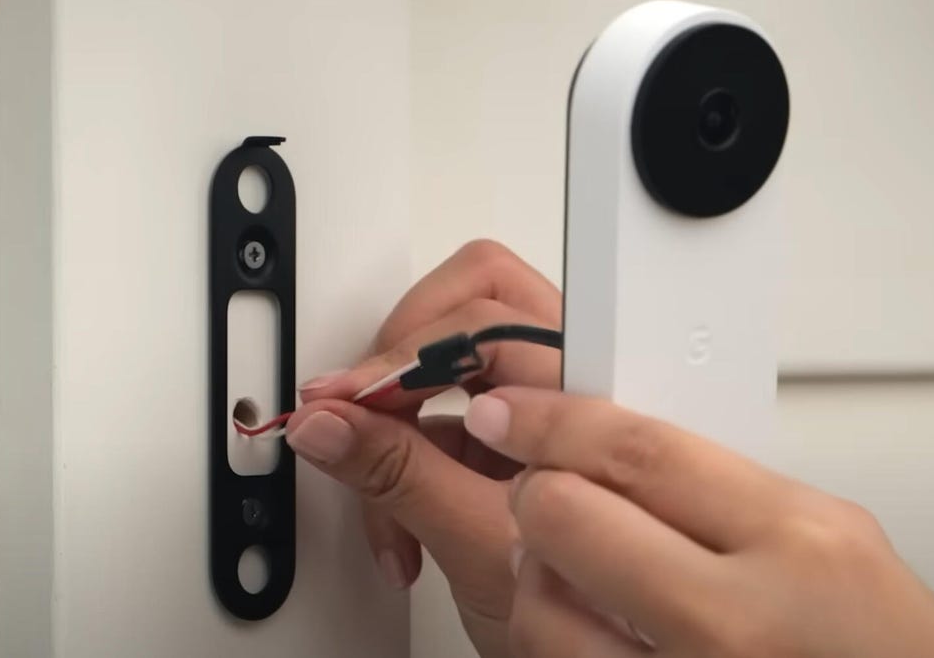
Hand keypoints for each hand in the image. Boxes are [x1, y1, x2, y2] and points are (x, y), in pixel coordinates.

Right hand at [286, 240, 560, 656]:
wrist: (602, 651)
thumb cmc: (592, 608)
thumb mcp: (480, 545)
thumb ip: (402, 477)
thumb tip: (331, 422)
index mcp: (585, 393)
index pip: (487, 320)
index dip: (411, 351)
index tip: (351, 397)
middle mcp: (570, 382)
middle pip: (470, 310)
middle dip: (402, 365)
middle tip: (355, 411)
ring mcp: (540, 407)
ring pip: (454, 359)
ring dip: (401, 413)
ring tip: (375, 479)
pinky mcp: (512, 437)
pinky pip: (447, 410)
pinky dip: (410, 448)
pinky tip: (401, 510)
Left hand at [462, 388, 933, 657]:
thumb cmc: (890, 646)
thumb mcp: (830, 534)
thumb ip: (722, 487)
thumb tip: (610, 451)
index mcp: (793, 541)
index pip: (637, 452)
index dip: (553, 421)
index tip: (511, 412)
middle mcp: (736, 621)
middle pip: (568, 522)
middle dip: (536, 494)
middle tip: (541, 490)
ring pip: (542, 615)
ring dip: (537, 580)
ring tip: (568, 574)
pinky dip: (559, 642)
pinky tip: (590, 628)